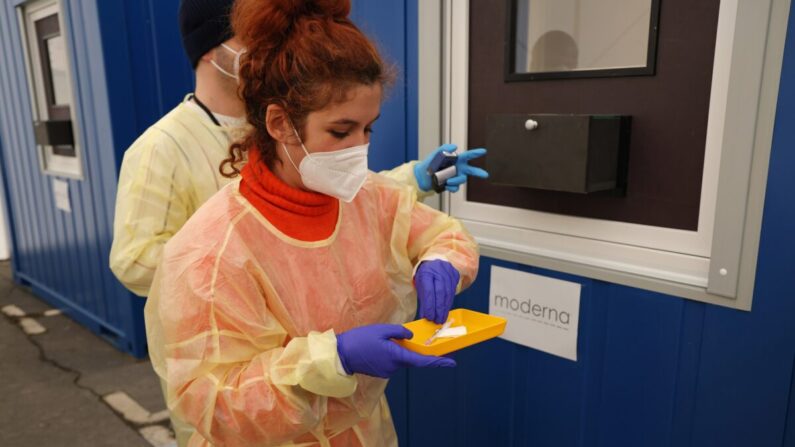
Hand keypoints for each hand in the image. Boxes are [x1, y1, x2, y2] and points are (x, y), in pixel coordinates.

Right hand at [336, 324, 455, 377]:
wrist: (340, 355)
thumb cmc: (359, 340)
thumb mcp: (381, 329)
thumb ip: (399, 331)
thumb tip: (411, 335)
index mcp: (396, 356)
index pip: (422, 361)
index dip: (438, 362)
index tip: (451, 362)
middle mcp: (394, 366)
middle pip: (412, 359)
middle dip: (415, 350)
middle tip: (410, 338)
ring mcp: (387, 371)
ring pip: (401, 359)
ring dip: (400, 349)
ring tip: (383, 339)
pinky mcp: (381, 371)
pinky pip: (393, 361)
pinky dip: (393, 353)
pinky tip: (380, 345)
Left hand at [413, 144, 488, 192]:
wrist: (423, 176)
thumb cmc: (430, 163)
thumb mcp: (436, 153)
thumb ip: (445, 148)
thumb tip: (455, 147)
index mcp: (457, 160)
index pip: (468, 156)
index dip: (476, 153)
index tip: (483, 151)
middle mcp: (459, 169)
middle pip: (472, 171)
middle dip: (479, 173)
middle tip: (485, 175)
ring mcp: (456, 177)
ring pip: (462, 180)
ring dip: (456, 181)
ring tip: (448, 181)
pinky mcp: (451, 185)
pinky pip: (455, 188)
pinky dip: (451, 187)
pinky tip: (445, 185)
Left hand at [415, 260, 459, 323]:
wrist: (435, 261)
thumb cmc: (425, 275)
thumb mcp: (420, 285)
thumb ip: (423, 300)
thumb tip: (425, 316)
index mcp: (426, 272)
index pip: (429, 291)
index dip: (429, 305)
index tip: (429, 317)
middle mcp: (438, 271)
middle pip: (440, 293)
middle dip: (439, 309)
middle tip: (437, 320)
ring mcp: (448, 273)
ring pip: (448, 293)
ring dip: (445, 308)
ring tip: (441, 318)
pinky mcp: (455, 275)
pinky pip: (453, 291)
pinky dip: (449, 303)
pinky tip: (446, 310)